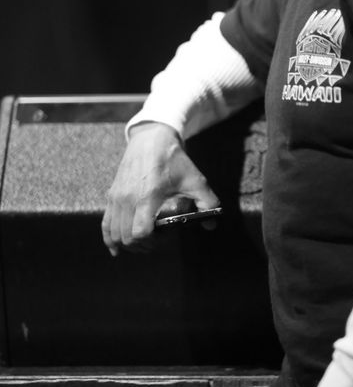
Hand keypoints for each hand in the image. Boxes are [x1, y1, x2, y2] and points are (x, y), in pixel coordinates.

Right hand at [102, 121, 219, 255]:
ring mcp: (117, 197)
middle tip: (156, 242)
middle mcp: (128, 198)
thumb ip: (207, 201)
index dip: (153, 242)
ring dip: (128, 244)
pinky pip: (105, 223)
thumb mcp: (195, 179)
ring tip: (143, 243)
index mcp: (148, 196)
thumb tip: (212, 223)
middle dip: (142, 246)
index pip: (140, 232)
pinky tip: (116, 248)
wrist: (151, 138)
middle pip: (127, 237)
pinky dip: (109, 238)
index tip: (165, 237)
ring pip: (114, 233)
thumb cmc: (173, 159)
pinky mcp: (112, 195)